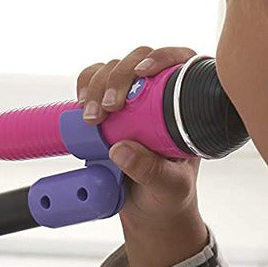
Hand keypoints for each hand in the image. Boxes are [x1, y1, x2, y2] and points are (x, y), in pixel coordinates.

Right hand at [77, 46, 203, 236]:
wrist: (149, 209)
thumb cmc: (170, 194)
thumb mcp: (169, 186)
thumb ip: (150, 170)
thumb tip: (121, 150)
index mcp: (185, 106)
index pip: (180, 62)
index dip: (162, 57)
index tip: (143, 74)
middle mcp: (159, 94)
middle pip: (139, 59)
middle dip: (118, 77)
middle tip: (109, 108)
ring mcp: (132, 98)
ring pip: (113, 68)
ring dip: (97, 85)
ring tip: (92, 117)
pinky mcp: (108, 107)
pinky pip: (93, 82)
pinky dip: (84, 88)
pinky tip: (82, 106)